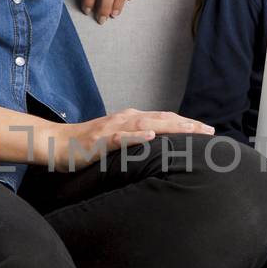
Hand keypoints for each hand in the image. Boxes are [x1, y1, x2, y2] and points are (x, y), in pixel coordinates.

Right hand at [45, 108, 214, 169]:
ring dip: (169, 127)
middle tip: (209, 131)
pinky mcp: (100, 140)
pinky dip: (136, 136)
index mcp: (132, 119)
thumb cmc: (88, 145)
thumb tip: (160, 148)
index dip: (187, 124)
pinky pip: (120, 137)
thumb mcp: (118, 141)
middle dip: (186, 125)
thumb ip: (137, 141)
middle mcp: (125, 119)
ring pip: (146, 125)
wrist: (57, 143)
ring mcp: (113, 128)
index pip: (165, 119)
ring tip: (190, 131)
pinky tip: (150, 137)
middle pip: (162, 119)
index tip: (208, 131)